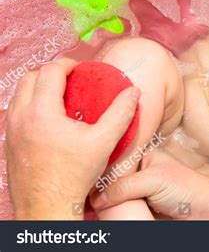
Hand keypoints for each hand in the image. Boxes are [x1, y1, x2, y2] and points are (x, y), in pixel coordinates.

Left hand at [6, 59, 140, 218]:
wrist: (46, 206)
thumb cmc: (73, 176)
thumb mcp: (103, 142)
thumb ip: (121, 113)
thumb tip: (133, 92)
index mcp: (41, 112)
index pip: (50, 71)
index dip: (68, 64)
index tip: (82, 69)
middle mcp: (21, 117)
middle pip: (30, 77)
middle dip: (51, 72)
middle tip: (72, 79)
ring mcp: (11, 130)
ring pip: (20, 93)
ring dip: (39, 87)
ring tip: (61, 96)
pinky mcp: (9, 141)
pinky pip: (17, 110)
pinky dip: (31, 103)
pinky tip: (50, 118)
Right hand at [90, 149, 208, 218]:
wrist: (204, 211)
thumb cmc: (185, 188)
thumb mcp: (152, 180)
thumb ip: (124, 186)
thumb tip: (97, 198)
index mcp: (143, 157)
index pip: (116, 158)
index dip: (101, 164)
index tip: (84, 169)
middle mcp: (139, 173)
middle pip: (113, 178)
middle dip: (99, 185)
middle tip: (83, 189)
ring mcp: (139, 191)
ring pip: (115, 195)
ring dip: (104, 201)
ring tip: (87, 203)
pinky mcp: (140, 207)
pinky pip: (121, 209)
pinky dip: (112, 212)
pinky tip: (100, 213)